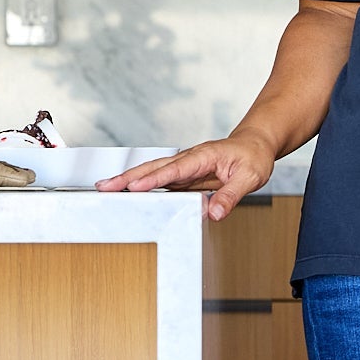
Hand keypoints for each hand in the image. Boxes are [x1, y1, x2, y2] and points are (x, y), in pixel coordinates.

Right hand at [95, 132, 275, 219]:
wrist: (255, 145)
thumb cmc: (253, 158)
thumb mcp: (249, 178)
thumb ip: (231, 196)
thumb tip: (214, 213)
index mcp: (203, 156)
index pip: (174, 169)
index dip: (153, 179)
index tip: (133, 187)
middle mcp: (189, 159)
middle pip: (154, 167)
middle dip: (128, 177)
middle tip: (104, 186)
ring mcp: (185, 167)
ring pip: (153, 172)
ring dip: (129, 179)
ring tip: (106, 188)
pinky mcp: (184, 174)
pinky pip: (160, 179)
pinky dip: (143, 185)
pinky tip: (128, 193)